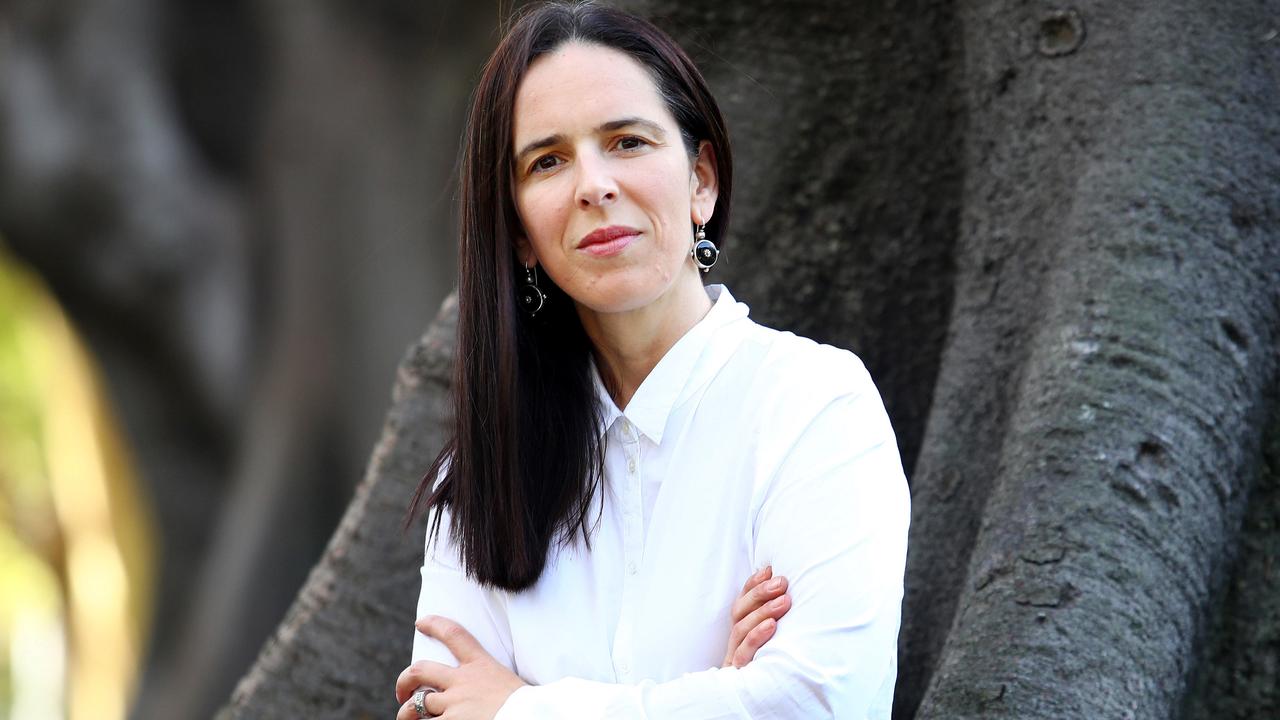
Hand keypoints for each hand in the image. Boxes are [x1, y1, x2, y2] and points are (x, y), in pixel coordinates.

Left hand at [395, 615, 527, 719]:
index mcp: (482, 665)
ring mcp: (454, 704)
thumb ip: (491, 684)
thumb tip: (487, 694)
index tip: (420, 622)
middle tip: (402, 692)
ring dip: (406, 714)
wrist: (533, 716)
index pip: (454, 634)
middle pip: (420, 669)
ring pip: (416, 705)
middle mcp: (463, 681)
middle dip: (404, 680)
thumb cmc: (529, 705)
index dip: (434, 624)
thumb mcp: (512, 684)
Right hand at [722, 565, 790, 668]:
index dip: (753, 584)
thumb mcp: (774, 637)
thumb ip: (776, 615)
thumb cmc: (770, 666)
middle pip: (740, 611)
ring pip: (741, 628)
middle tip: (781, 582)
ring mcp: (735, 656)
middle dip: (760, 593)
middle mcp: (736, 641)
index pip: (743, 601)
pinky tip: (772, 625)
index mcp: (742, 631)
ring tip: (784, 601)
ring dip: (763, 611)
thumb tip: (784, 585)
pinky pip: (743, 652)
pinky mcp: (738, 672)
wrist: (758, 711)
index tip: (769, 570)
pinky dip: (756, 636)